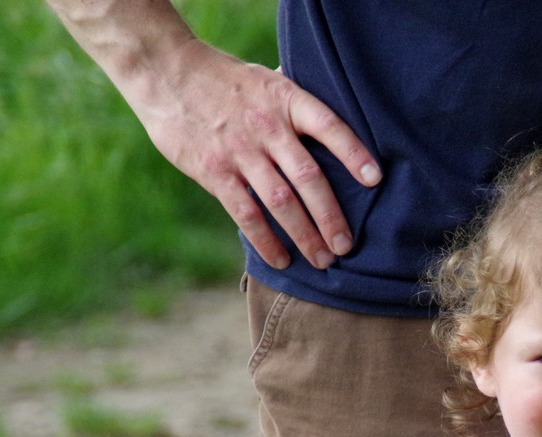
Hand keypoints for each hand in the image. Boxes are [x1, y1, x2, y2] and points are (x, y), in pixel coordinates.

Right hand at [136, 39, 379, 268]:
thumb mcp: (266, 78)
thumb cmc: (225, 78)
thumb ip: (297, 101)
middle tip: (346, 246)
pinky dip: (265, 240)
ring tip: (323, 259)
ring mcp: (240, 151)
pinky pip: (245, 213)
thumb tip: (337, 104)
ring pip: (280, 202)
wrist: (165, 71)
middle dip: (330, 216)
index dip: (354, 153)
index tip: (375, 179)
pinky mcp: (214, 171)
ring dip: (304, 235)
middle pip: (308, 178)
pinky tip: (281, 259)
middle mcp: (267, 127)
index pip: (329, 126)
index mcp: (286, 100)